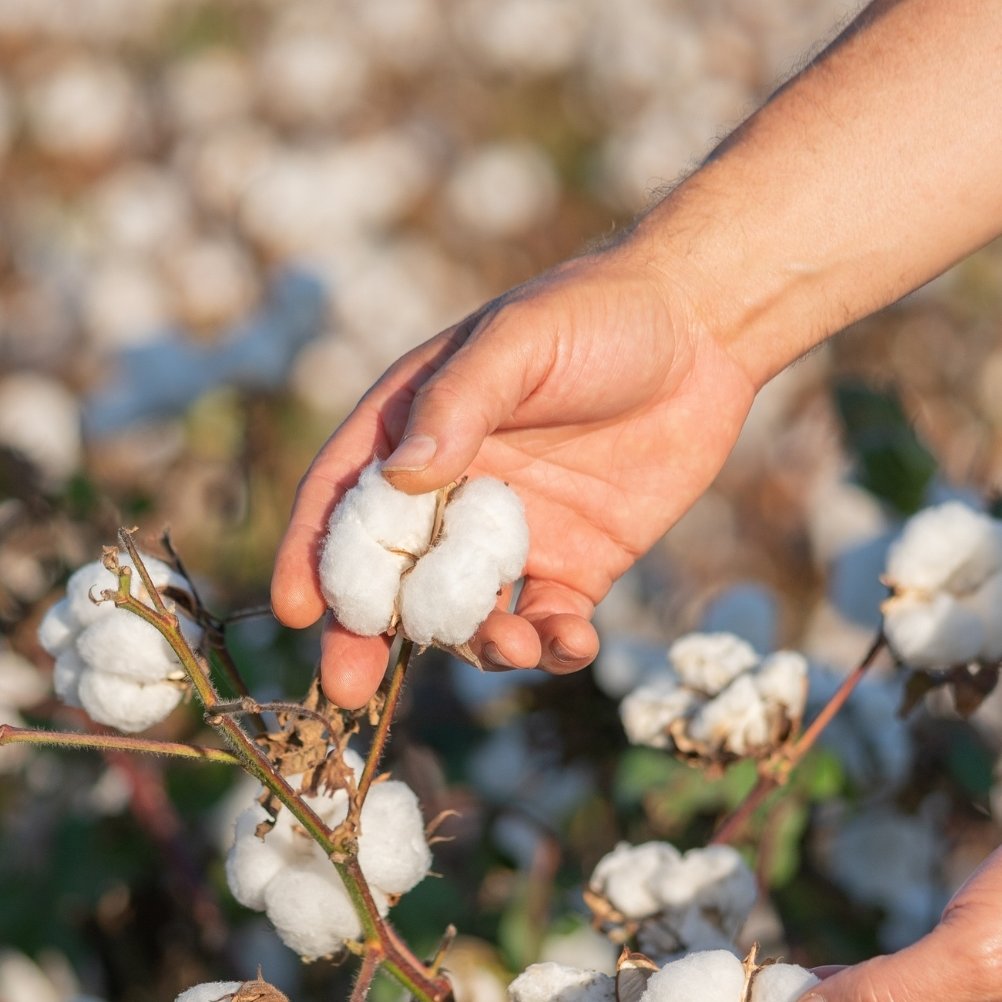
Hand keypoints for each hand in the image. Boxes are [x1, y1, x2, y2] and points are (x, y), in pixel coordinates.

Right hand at [269, 248, 763, 706]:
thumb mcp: (517, 344)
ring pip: (467, 613)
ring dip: (475, 642)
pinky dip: (553, 646)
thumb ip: (458, 405)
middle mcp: (452, 491)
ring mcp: (512, 535)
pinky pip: (548, 624)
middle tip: (350, 686)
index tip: (298, 609)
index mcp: (413, 429)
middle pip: (391, 576)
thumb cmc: (595, 314)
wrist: (703, 327)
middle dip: (367, 634)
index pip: (343, 499)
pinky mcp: (577, 565)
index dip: (313, 554)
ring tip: (508, 643)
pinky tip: (574, 643)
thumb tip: (401, 475)